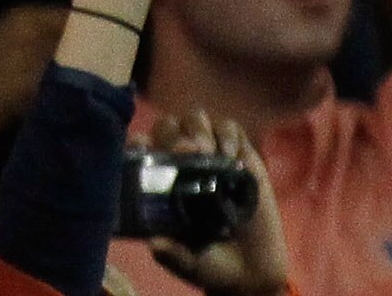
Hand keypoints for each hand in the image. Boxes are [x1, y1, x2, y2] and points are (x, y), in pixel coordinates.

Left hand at [141, 116, 289, 294]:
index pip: (140, 147)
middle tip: (189, 151)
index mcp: (159, 183)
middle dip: (174, 134)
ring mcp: (212, 159)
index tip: (146, 147)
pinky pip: (231, 128)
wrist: (252, 271)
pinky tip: (230, 154)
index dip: (140, 142)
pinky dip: (228, 134)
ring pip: (196, 119)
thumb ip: (172, 253)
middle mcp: (182, 165)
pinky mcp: (241, 159)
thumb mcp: (185, 262)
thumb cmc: (209, 264)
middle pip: (168, 126)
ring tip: (209, 151)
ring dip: (199, 129)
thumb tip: (155, 243)